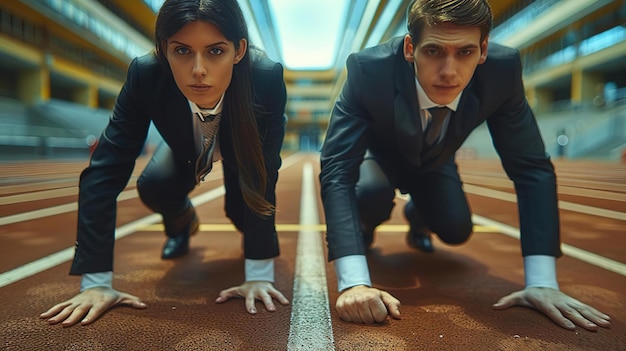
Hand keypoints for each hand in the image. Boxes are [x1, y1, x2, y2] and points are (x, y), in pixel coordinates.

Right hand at [39, 287, 145, 326]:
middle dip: (72, 317)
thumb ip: (133, 301)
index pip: (96, 310)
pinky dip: (51, 311)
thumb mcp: (123, 296)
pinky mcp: (71, 301)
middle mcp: (87, 302)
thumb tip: (145, 306)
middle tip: (66, 325)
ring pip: (67, 308)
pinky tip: (42, 317)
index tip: (84, 323)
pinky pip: (60, 306)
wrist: (99, 284)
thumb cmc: (112, 295)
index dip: (91, 316)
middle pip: (79, 310)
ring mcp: (78, 301)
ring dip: (58, 315)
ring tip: (50, 322)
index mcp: (100, 302)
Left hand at [215, 281, 288, 313]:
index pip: (249, 300)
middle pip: (263, 297)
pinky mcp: (272, 290)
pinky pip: (278, 294)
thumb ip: (227, 294)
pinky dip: (282, 298)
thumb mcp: (236, 290)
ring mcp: (266, 290)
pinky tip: (286, 304)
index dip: (250, 306)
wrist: (256, 277)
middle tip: (271, 310)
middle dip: (267, 303)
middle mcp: (259, 291)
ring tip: (280, 307)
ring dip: (276, 300)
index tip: (252, 312)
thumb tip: (217, 300)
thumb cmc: (246, 288)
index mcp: (250, 293)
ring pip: (272, 295)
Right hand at [336, 285, 400, 323]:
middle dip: (370, 318)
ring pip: (358, 323)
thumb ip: (394, 305)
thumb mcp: (384, 297)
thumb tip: (398, 316)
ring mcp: (349, 303)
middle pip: (369, 322)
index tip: (377, 310)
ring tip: (361, 311)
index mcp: (372, 296)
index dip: (380, 315)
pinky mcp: (340, 307)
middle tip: (368, 310)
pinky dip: (352, 318)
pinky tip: (354, 311)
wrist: (353, 289)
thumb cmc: (371, 295)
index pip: (380, 318)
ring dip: (361, 319)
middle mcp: (359, 299)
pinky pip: (348, 321)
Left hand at [493, 287, 610, 330]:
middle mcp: (558, 301)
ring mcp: (567, 301)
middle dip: (582, 320)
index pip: (553, 311)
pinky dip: (597, 313)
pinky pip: (586, 308)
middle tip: (592, 328)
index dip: (561, 319)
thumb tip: (494, 307)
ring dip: (594, 317)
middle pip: (571, 312)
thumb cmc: (529, 295)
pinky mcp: (574, 302)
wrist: (541, 283)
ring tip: (604, 324)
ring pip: (582, 309)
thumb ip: (507, 301)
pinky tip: (607, 320)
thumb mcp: (517, 296)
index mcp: (545, 302)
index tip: (570, 328)